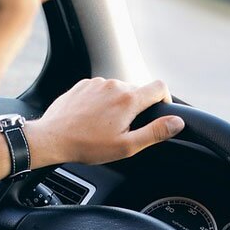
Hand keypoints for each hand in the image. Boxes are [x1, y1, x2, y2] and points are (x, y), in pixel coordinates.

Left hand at [25, 78, 184, 167]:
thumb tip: (177, 123)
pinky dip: (101, 102)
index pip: (160, 87)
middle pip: (137, 91)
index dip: (165, 99)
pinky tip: (92, 119)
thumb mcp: (126, 146)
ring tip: (104, 126)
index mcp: (129, 99)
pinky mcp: (83, 85)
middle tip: (124, 130)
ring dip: (117, 105)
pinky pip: (100, 90)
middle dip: (136, 108)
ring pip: (118, 90)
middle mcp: (114, 85)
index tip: (159, 112)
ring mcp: (97, 83)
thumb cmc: (87, 145)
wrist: (52, 138)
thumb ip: (155, 132)